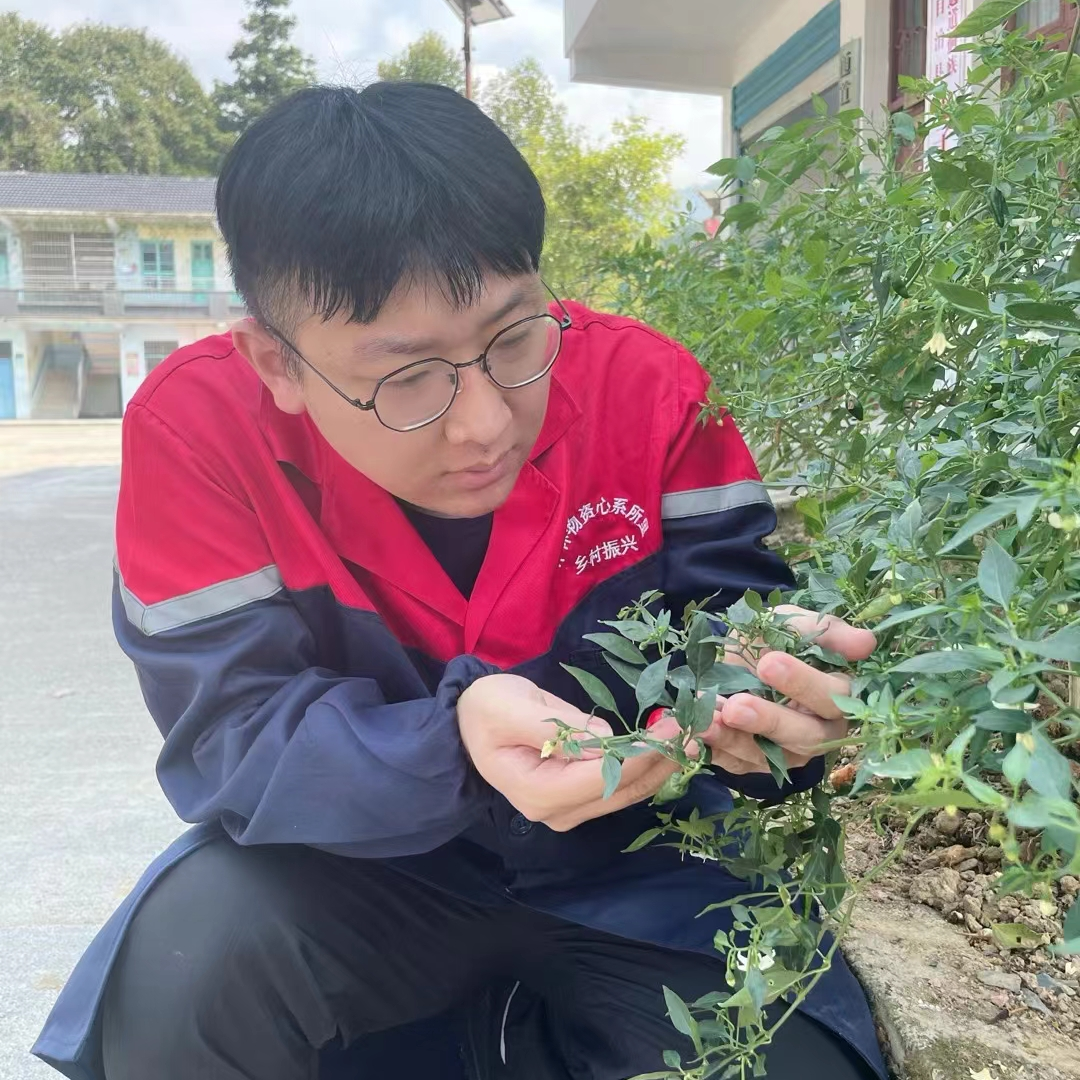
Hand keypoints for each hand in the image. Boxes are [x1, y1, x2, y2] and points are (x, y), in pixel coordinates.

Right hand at [458, 673, 686, 830]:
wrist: (465, 724)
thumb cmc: (484, 711)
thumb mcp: (510, 707)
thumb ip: (557, 726)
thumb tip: (605, 735)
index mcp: (539, 792)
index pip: (606, 777)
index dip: (645, 752)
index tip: (676, 723)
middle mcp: (557, 812)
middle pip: (623, 791)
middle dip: (663, 760)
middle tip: (698, 727)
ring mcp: (568, 810)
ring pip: (626, 793)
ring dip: (660, 765)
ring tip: (692, 735)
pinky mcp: (576, 798)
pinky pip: (618, 788)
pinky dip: (645, 767)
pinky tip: (667, 746)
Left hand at [701, 608, 875, 778]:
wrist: (731, 657)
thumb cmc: (771, 641)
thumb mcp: (792, 623)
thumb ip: (825, 631)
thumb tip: (866, 643)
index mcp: (837, 697)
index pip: (834, 698)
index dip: (804, 683)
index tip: (770, 662)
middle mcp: (818, 731)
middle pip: (806, 737)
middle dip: (770, 720)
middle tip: (736, 705)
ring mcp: (786, 753)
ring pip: (770, 756)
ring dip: (736, 738)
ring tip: (708, 718)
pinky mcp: (753, 763)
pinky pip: (736, 763)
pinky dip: (715, 747)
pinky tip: (696, 732)